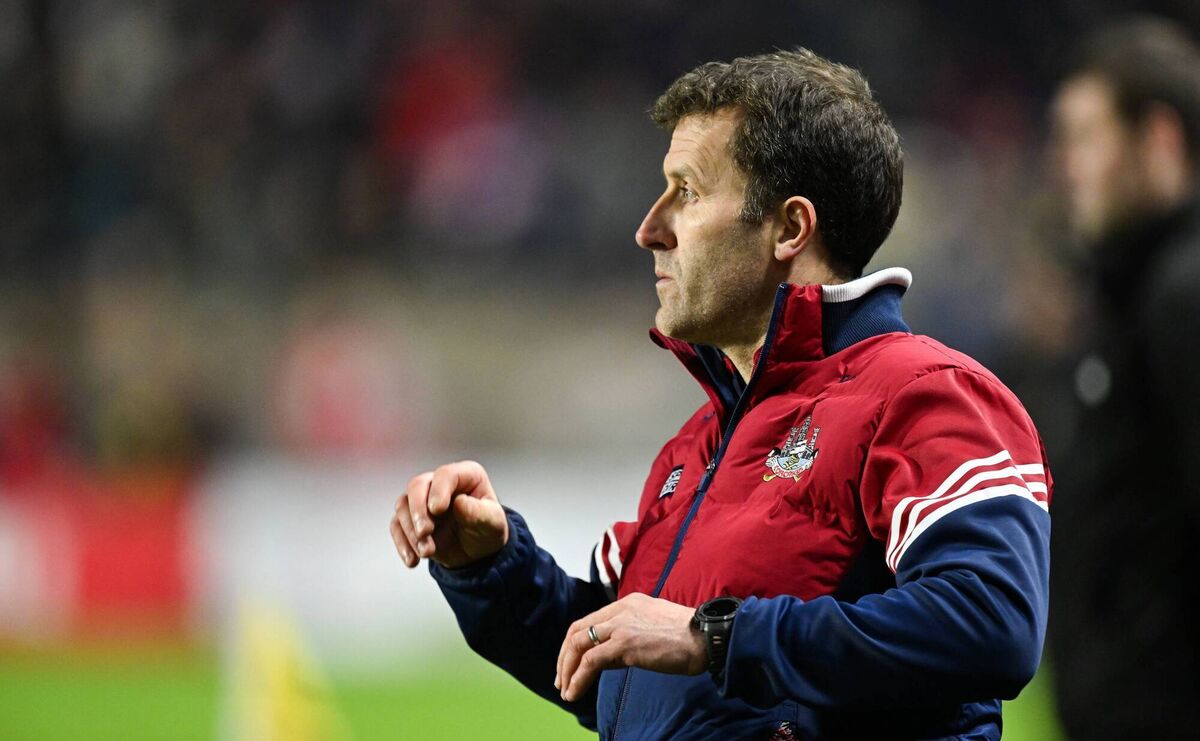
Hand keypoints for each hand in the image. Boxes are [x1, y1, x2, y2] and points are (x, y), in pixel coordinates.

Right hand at [390, 460, 508, 569]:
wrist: (477, 552)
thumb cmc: (487, 530)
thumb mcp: (493, 524)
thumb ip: (479, 513)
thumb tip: (459, 503)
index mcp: (465, 476)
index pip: (446, 474)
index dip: (439, 490)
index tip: (437, 510)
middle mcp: (440, 484)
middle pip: (417, 486)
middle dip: (418, 510)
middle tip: (425, 533)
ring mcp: (423, 501)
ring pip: (403, 505)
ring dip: (411, 531)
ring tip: (427, 552)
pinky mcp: (411, 520)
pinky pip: (397, 526)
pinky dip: (402, 543)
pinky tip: (413, 560)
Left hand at [554, 593, 705, 701]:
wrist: (705, 638)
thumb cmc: (687, 638)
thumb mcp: (653, 627)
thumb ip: (629, 635)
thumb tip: (609, 657)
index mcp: (627, 603)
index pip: (589, 621)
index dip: (574, 644)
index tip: (571, 664)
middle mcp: (620, 610)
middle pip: (577, 630)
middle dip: (565, 657)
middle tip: (561, 680)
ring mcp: (621, 625)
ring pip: (578, 645)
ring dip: (567, 671)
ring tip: (566, 691)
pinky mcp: (625, 643)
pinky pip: (590, 661)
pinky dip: (578, 678)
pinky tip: (575, 692)